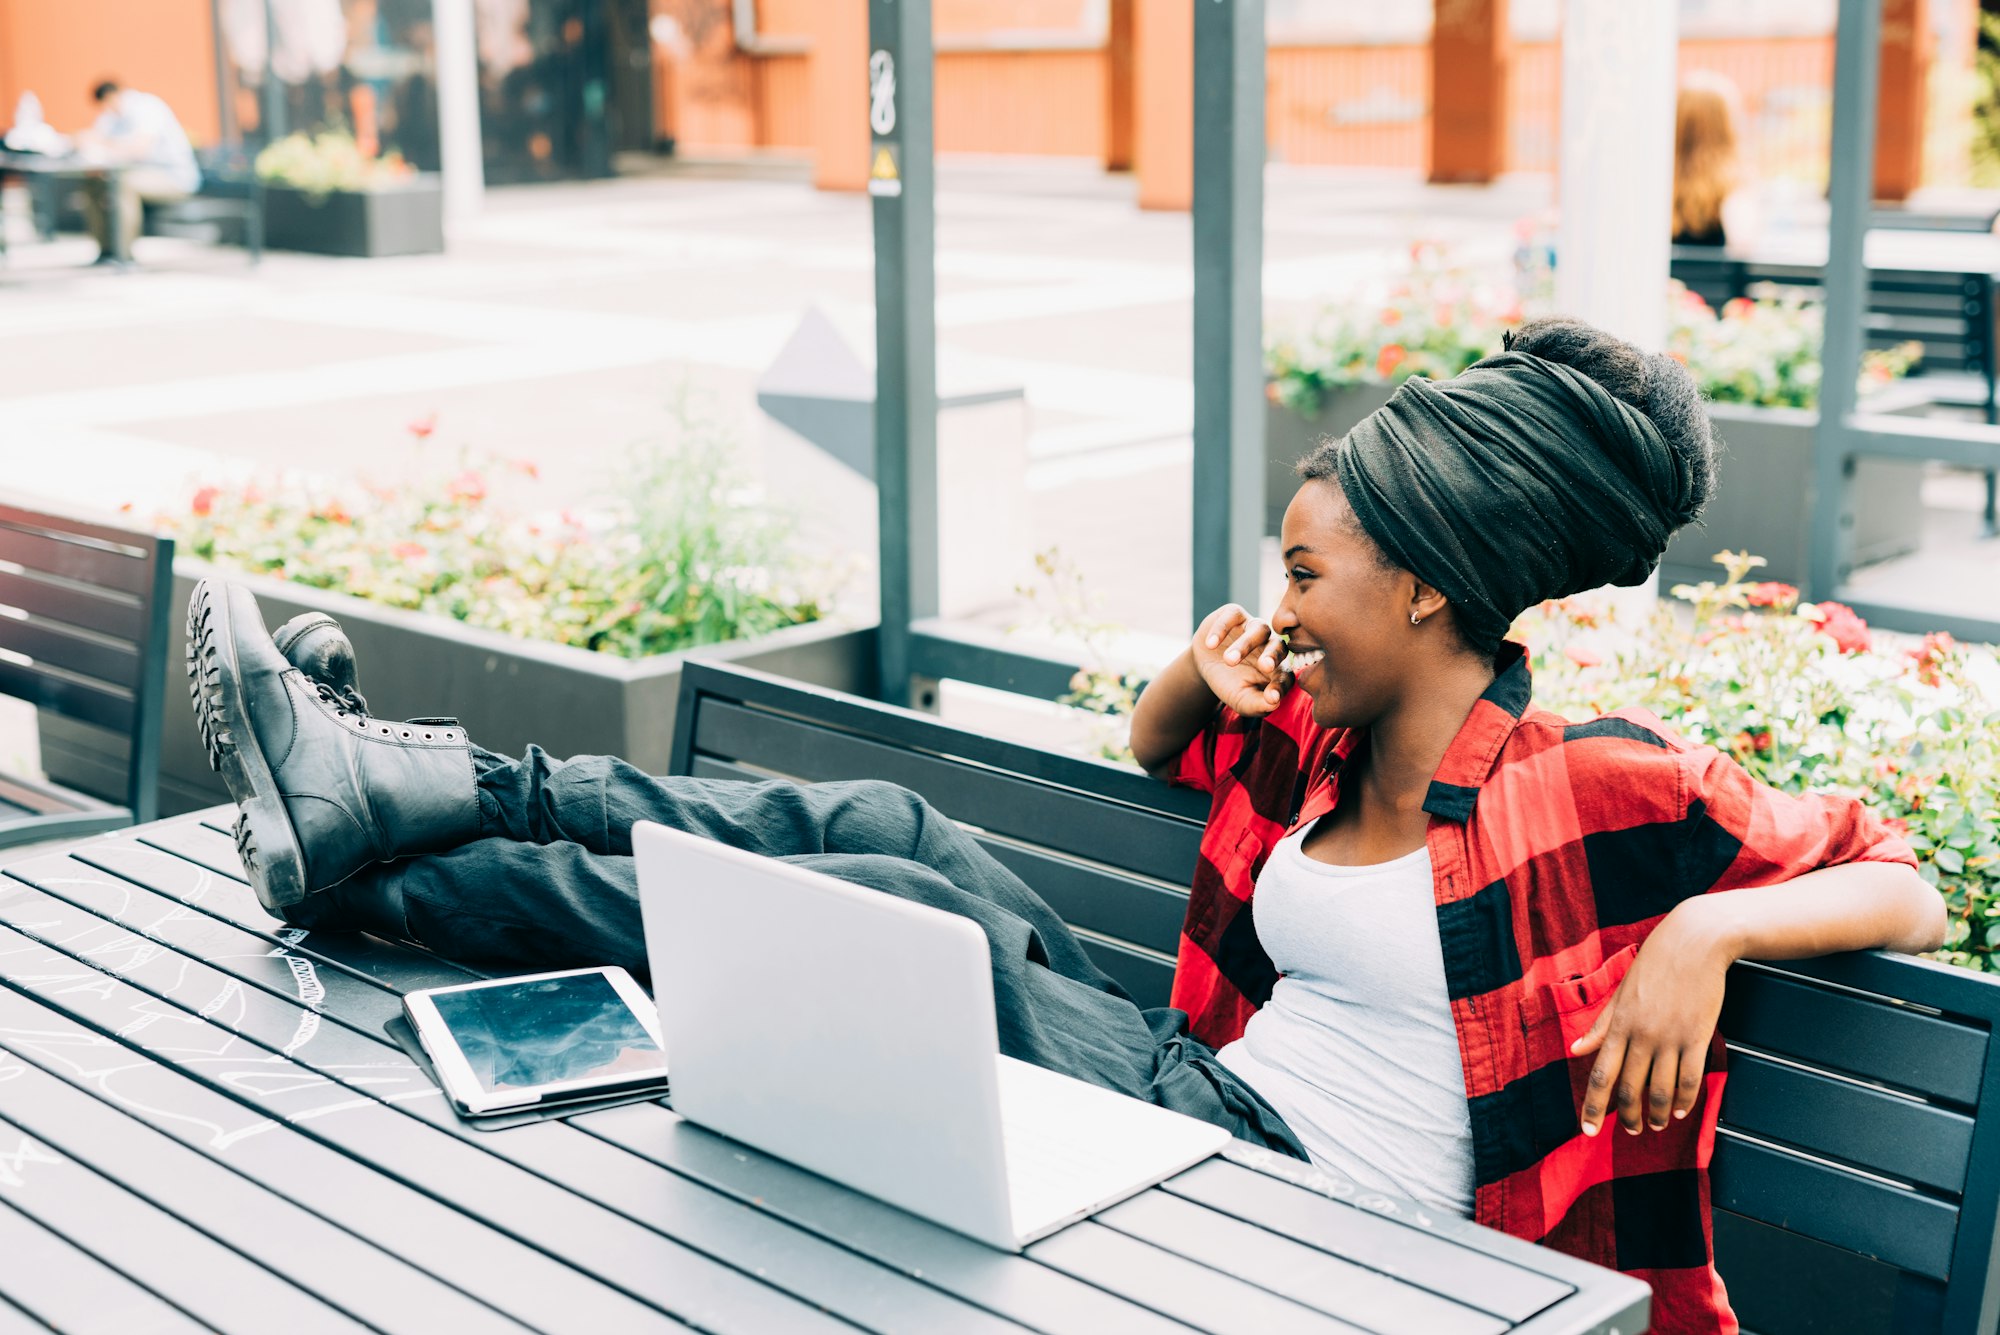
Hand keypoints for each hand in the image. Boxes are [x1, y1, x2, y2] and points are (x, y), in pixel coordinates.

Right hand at [1190, 603, 1286, 717]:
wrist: (1204, 664)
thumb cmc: (1228, 683)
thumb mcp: (1241, 699)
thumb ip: (1257, 705)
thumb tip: (1274, 703)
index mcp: (1277, 668)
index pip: (1286, 676)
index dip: (1280, 686)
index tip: (1271, 698)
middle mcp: (1270, 645)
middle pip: (1279, 647)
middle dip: (1272, 656)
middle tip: (1264, 666)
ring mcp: (1254, 627)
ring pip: (1259, 630)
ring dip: (1244, 645)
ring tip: (1228, 660)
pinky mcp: (1235, 614)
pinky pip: (1233, 616)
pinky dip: (1221, 629)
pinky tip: (1211, 644)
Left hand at [1570, 903, 1735, 1135]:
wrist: (1694, 942)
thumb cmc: (1654, 965)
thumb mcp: (1620, 992)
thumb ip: (1600, 1025)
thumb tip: (1575, 1050)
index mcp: (1618, 1024)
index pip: (1600, 1075)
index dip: (1593, 1107)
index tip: (1588, 1132)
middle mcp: (1641, 1035)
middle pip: (1630, 1089)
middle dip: (1627, 1117)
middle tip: (1630, 1131)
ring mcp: (1671, 1037)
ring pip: (1661, 1090)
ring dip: (1658, 1114)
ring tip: (1657, 1125)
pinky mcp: (1698, 1037)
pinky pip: (1691, 1079)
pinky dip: (1686, 1101)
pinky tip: (1682, 1111)